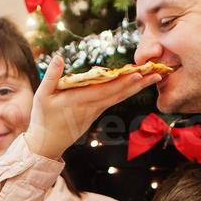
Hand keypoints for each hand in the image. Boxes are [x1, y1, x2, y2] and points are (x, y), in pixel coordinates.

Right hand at [24, 55, 160, 160]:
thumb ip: (52, 76)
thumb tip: (59, 57)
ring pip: (119, 97)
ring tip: (153, 77)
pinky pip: (114, 100)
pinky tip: (137, 83)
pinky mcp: (96, 113)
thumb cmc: (42, 118)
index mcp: (79, 101)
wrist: (47, 144)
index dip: (123, 82)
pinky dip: (127, 91)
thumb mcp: (42, 96)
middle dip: (139, 83)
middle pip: (119, 93)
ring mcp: (96, 111)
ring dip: (137, 87)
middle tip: (158, 73)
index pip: (105, 90)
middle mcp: (92, 107)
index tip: (138, 73)